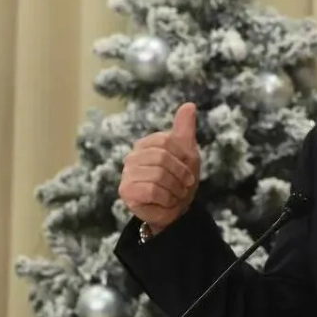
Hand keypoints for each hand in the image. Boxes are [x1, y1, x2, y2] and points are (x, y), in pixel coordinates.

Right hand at [119, 103, 200, 230]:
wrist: (175, 210)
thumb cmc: (179, 180)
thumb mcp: (188, 153)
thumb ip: (185, 130)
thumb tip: (189, 105)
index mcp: (146, 144)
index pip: (167, 140)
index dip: (183, 156)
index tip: (188, 169)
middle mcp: (133, 156)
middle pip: (162, 157)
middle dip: (180, 174)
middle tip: (185, 185)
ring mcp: (127, 174)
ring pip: (158, 175)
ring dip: (175, 189)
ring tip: (175, 194)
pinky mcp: (126, 191)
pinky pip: (152, 190)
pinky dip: (166, 198)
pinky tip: (165, 202)